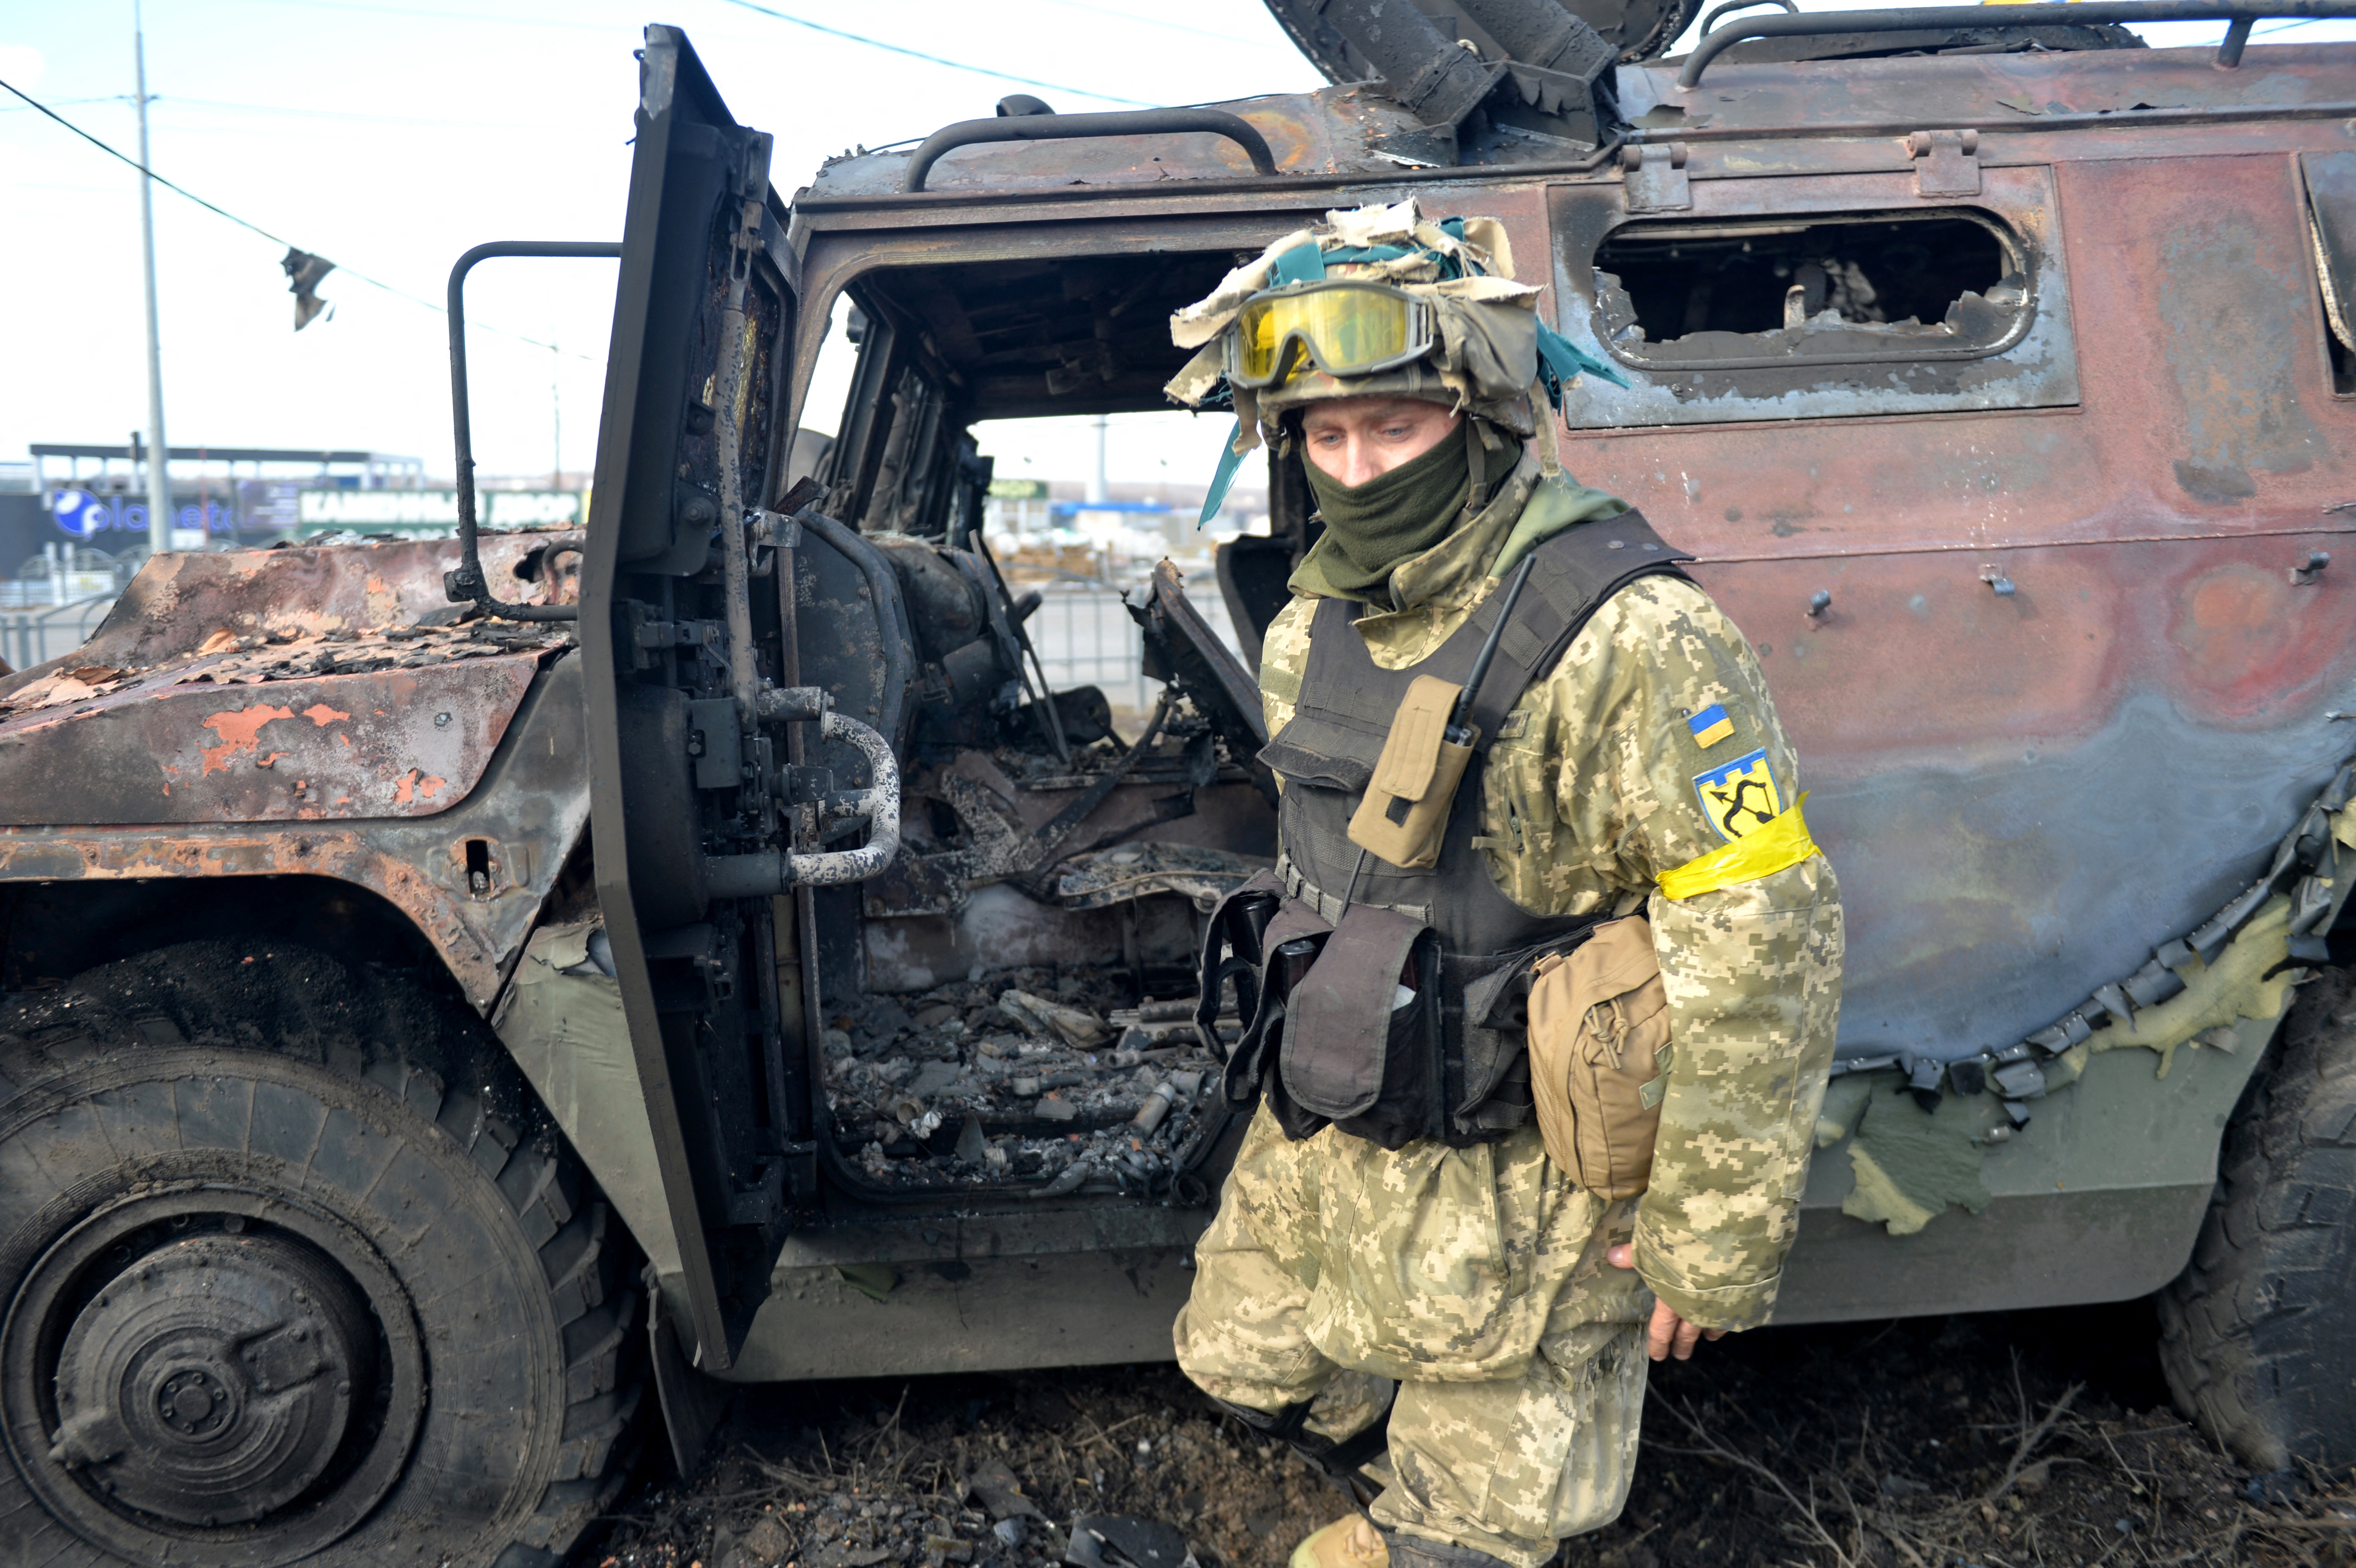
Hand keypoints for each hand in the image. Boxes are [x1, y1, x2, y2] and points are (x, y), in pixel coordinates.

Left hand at [1606, 1242, 1727, 1361]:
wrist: (1727, 1238)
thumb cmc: (1685, 1244)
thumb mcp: (1653, 1246)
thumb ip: (1634, 1254)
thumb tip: (1611, 1257)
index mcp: (1671, 1300)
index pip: (1661, 1329)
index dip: (1659, 1343)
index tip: (1658, 1356)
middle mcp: (1696, 1308)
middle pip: (1688, 1332)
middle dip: (1683, 1345)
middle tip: (1681, 1356)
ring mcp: (1720, 1304)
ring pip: (1714, 1324)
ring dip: (1711, 1331)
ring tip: (1710, 1338)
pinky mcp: (1741, 1295)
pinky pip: (1736, 1312)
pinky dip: (1732, 1317)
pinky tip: (1733, 1317)